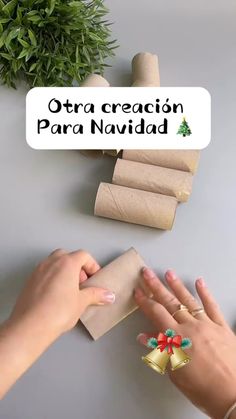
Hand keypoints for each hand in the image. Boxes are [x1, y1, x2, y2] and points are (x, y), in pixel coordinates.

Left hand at [0, 249, 114, 397]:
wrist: (31, 325)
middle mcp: (51, 262)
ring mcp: (38, 270)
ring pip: (54, 264)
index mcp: (66, 263)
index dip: (92, 266)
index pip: (83, 255)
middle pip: (67, 256)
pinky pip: (44, 273)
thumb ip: (95, 295)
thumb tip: (108, 295)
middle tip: (82, 284)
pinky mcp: (29, 281)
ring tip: (69, 291)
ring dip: (64, 272)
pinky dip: (52, 279)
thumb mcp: (81, 302)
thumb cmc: (59, 311)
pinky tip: (55, 297)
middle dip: (77, 267)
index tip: (95, 279)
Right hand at [135, 269, 235, 418]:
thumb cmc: (203, 389)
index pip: (156, 313)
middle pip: (170, 302)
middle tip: (147, 273)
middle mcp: (191, 327)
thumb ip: (160, 351)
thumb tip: (143, 337)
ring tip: (168, 273)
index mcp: (177, 339)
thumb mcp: (175, 373)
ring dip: (177, 286)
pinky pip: (212, 306)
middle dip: (156, 286)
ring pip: (189, 300)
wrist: (233, 396)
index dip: (145, 301)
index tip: (137, 291)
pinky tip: (199, 282)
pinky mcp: (222, 327)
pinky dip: (205, 293)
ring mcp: (208, 325)